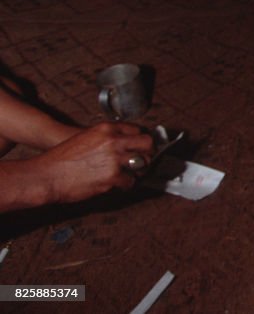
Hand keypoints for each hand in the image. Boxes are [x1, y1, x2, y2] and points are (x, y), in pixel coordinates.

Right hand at [33, 122, 153, 203]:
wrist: (46, 176)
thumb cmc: (61, 159)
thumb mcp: (85, 137)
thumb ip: (106, 137)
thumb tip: (123, 143)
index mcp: (106, 129)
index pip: (137, 130)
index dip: (140, 140)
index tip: (140, 147)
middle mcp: (113, 141)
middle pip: (147, 143)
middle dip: (148, 152)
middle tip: (143, 160)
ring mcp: (114, 159)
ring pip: (142, 163)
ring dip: (138, 170)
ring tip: (130, 174)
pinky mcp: (112, 177)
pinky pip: (130, 181)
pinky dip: (125, 185)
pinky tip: (117, 184)